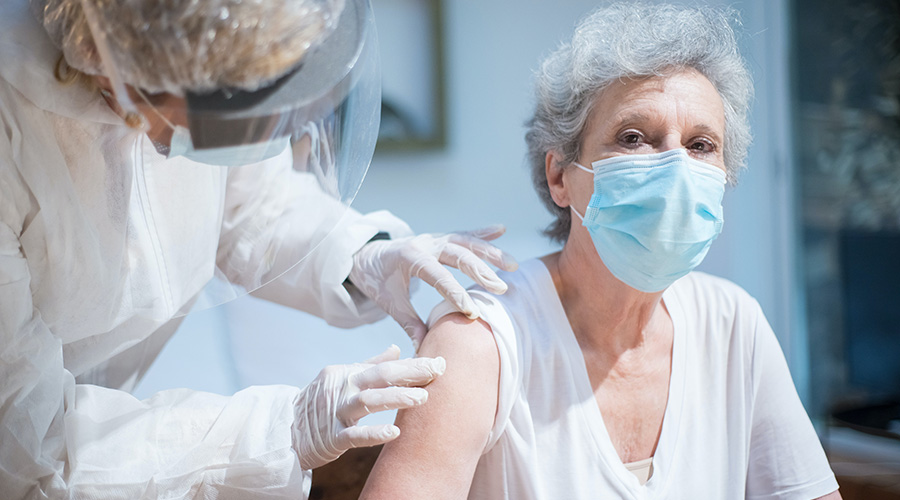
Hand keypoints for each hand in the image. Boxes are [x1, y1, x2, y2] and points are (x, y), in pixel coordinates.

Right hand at [292, 345, 444, 469]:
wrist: (286, 429)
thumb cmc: (320, 402)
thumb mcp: (343, 378)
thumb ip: (370, 365)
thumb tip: (397, 349)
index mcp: (348, 374)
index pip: (385, 367)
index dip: (412, 365)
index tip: (439, 363)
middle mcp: (342, 389)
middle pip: (379, 377)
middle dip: (410, 373)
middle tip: (438, 372)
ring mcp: (335, 412)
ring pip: (367, 402)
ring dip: (396, 398)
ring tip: (423, 398)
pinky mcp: (331, 437)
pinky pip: (354, 435)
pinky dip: (374, 433)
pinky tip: (395, 432)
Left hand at [349, 225, 518, 347]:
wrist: (365, 255)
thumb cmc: (376, 279)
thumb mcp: (388, 302)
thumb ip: (408, 323)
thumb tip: (424, 347)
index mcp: (408, 257)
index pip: (436, 275)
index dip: (454, 293)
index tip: (472, 312)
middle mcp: (424, 243)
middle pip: (456, 254)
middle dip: (480, 271)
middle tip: (500, 288)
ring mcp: (434, 238)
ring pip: (465, 242)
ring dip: (490, 253)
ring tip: (511, 265)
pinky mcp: (440, 239)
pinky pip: (464, 235)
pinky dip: (483, 233)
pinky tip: (501, 229)